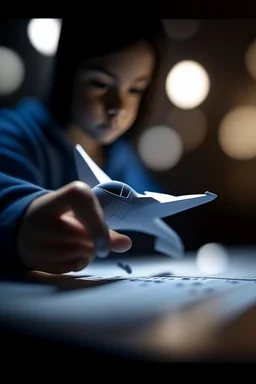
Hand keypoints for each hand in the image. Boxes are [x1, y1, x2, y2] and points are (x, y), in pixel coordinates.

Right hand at [17, 181, 131, 273]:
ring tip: (76, 243)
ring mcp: (37, 241)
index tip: (104, 235)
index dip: (97, 217)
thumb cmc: (58, 218)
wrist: (21, 231)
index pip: (80, 197)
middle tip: (86, 235)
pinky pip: (74, 265)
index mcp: (55, 198)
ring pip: (83, 252)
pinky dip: (79, 262)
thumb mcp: (75, 213)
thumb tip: (126, 244)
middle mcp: (42, 218)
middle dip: (96, 239)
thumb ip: (102, 226)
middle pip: (86, 233)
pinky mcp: (38, 260)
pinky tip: (67, 254)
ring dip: (89, 252)